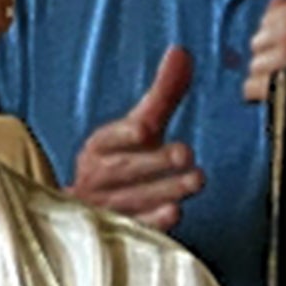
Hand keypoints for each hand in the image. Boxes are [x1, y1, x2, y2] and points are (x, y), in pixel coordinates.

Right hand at [68, 45, 203, 229]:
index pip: (108, 139)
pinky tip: (174, 214)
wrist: (90, 212)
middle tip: (186, 154)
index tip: (144, 130)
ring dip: (164, 190)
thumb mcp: (141, 127)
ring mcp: (105, 209)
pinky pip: (133, 231)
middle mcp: (97, 177)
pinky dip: (152, 224)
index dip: (125, 135)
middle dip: (156, 163)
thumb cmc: (124, 161)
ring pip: (132, 201)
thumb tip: (181, 51)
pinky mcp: (118, 234)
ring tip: (194, 181)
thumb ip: (163, 94)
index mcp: (99, 147)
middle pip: (124, 170)